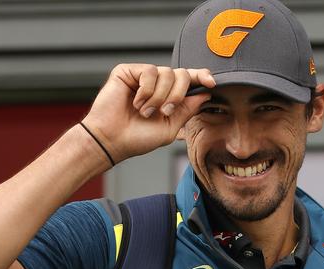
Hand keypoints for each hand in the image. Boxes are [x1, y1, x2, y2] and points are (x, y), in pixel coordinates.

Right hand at [81, 64, 215, 162]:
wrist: (112, 140)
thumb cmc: (138, 138)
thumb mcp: (170, 127)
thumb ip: (187, 110)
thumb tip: (205, 93)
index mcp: (169, 96)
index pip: (189, 80)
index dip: (202, 77)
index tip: (211, 83)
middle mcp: (157, 85)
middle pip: (182, 74)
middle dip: (178, 95)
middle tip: (165, 112)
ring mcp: (142, 77)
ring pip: (167, 73)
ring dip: (160, 96)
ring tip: (146, 111)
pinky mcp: (128, 71)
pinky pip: (150, 71)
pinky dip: (147, 90)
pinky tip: (136, 102)